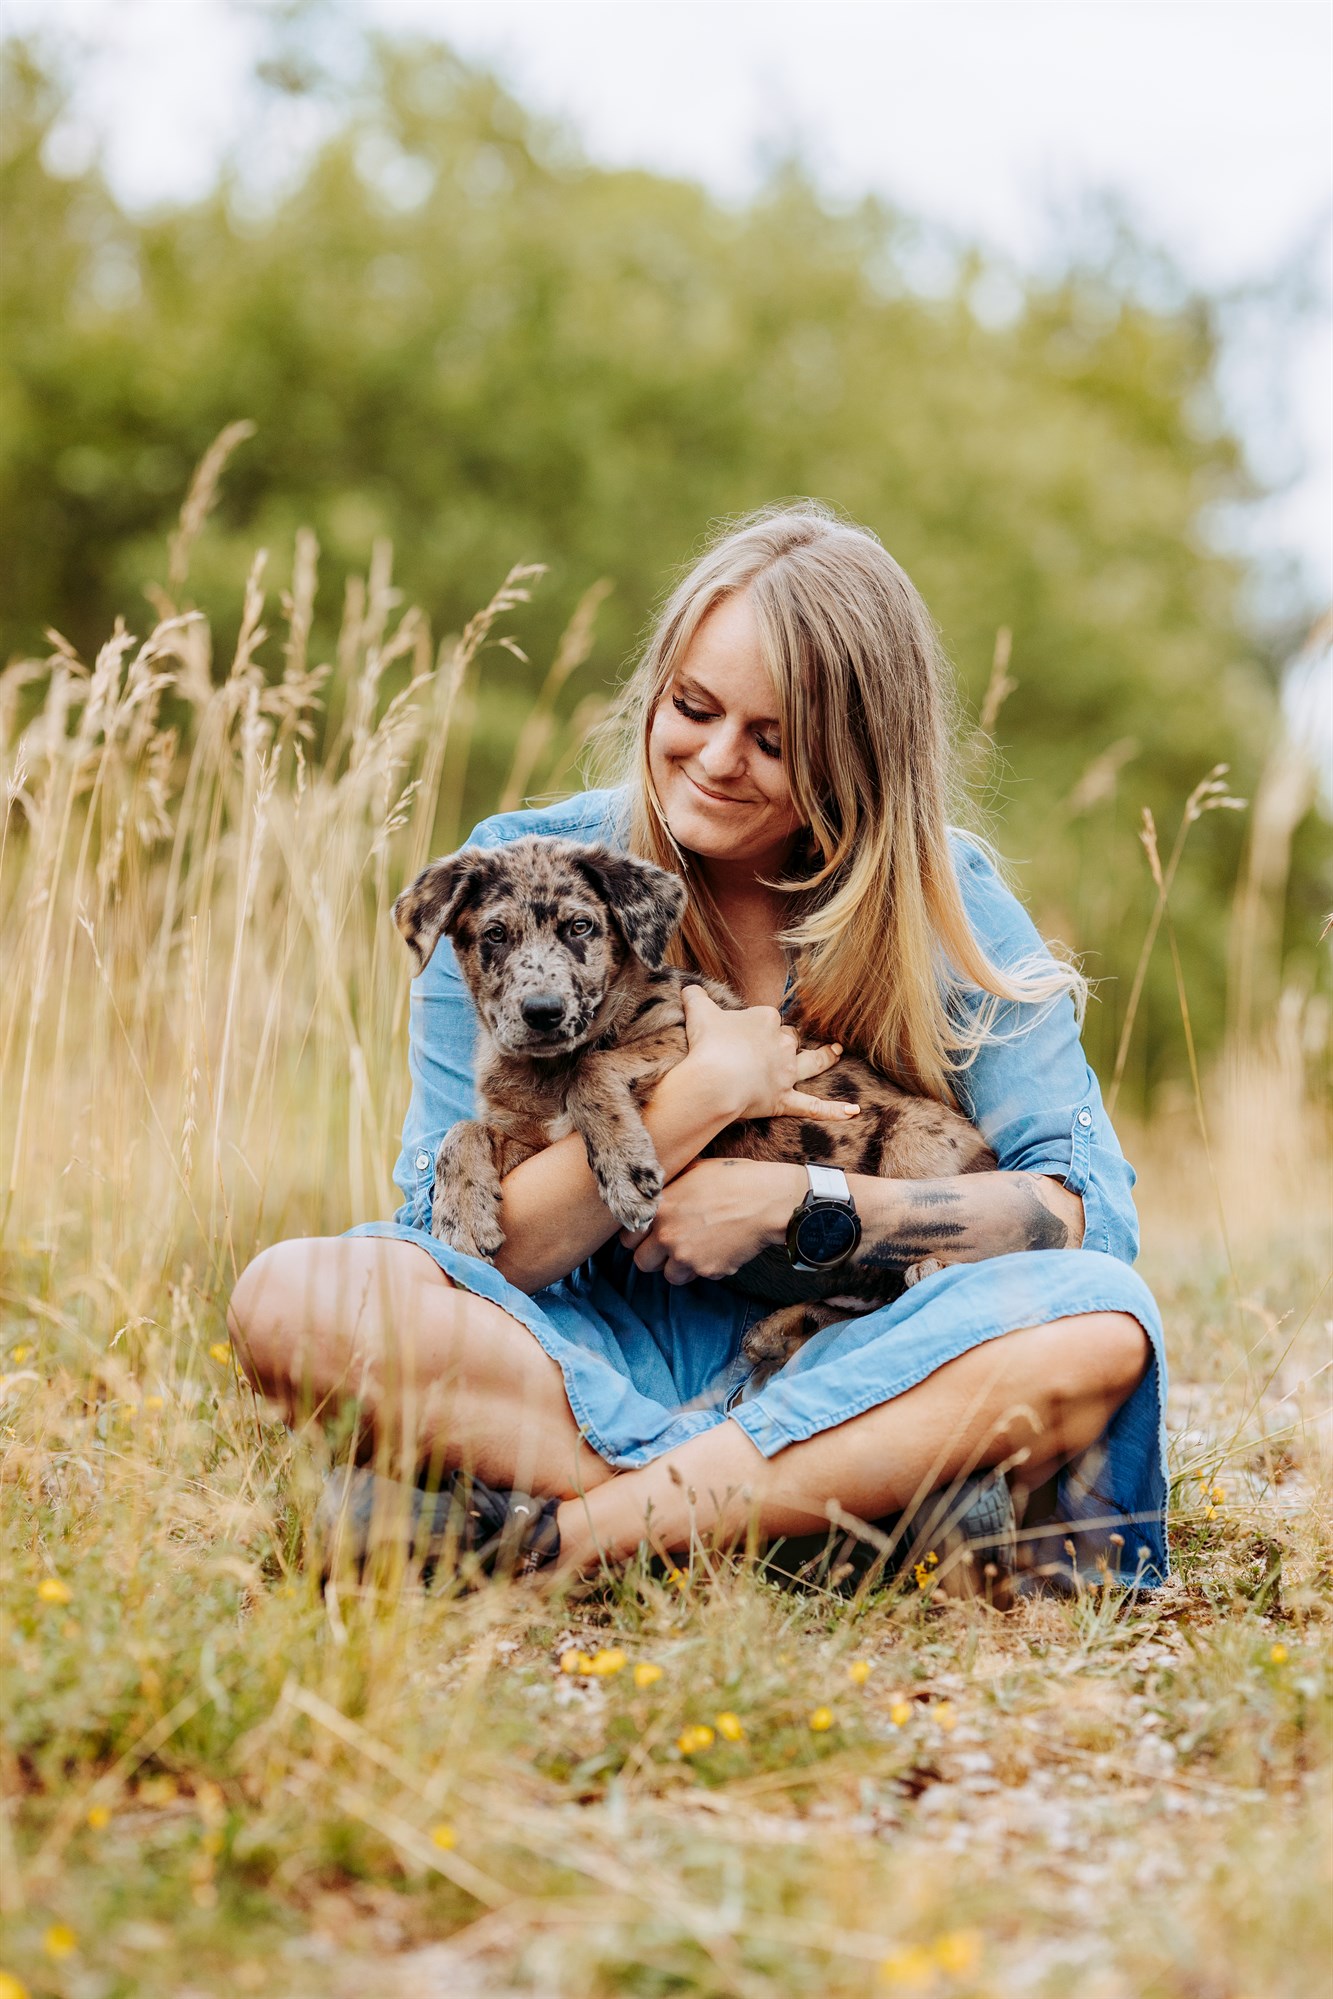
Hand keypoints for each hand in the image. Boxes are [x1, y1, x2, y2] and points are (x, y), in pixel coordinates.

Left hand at [620, 1157, 806, 1283]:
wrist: (768, 1200)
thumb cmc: (733, 1179)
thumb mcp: (692, 1172)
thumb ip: (667, 1190)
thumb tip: (654, 1195)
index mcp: (659, 1209)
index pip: (627, 1237)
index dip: (637, 1236)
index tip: (648, 1234)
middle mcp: (668, 1236)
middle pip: (642, 1263)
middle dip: (654, 1256)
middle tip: (669, 1246)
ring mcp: (688, 1257)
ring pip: (669, 1276)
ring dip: (678, 1266)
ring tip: (694, 1249)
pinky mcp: (709, 1270)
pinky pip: (699, 1276)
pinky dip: (705, 1267)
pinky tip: (717, 1248)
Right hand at [679, 985, 858, 1122]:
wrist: (714, 1080)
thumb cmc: (708, 1044)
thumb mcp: (698, 1012)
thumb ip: (695, 997)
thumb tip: (688, 988)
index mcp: (765, 1019)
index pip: (768, 1018)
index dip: (757, 1026)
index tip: (743, 1033)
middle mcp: (781, 1044)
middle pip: (790, 1038)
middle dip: (787, 1040)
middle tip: (780, 1045)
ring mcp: (786, 1073)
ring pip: (812, 1062)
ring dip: (826, 1057)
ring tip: (837, 1052)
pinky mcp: (784, 1100)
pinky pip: (813, 1106)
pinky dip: (833, 1110)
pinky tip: (853, 1111)